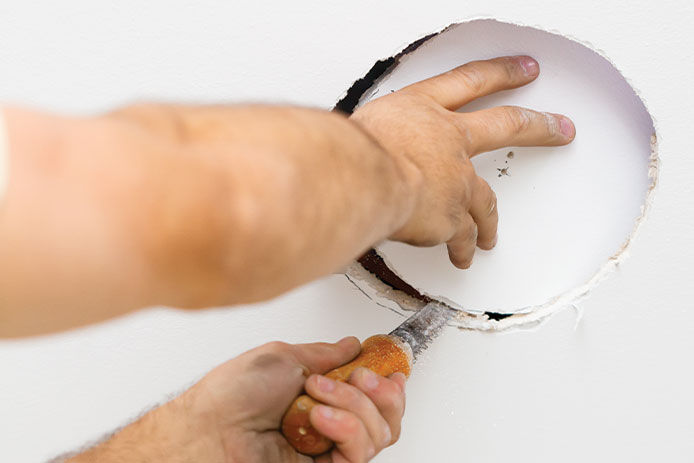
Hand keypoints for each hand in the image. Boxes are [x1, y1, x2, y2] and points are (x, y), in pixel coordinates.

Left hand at [179, 337, 405, 462]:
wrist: (209, 427)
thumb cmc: (234, 393)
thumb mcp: (286, 357)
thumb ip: (327, 354)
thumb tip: (353, 345)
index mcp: (323, 393)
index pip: (374, 396)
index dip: (390, 386)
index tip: (392, 372)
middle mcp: (330, 421)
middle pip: (386, 419)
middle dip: (382, 394)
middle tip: (361, 378)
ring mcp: (326, 447)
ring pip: (378, 434)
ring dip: (354, 406)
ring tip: (317, 396)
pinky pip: (357, 454)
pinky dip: (346, 428)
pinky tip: (320, 416)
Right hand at [351, 55, 575, 268]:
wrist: (361, 179)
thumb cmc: (352, 151)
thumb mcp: (365, 127)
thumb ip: (382, 138)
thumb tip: (374, 150)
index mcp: (424, 109)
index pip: (469, 81)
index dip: (500, 73)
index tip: (524, 70)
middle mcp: (450, 140)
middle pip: (507, 125)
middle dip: (539, 127)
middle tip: (560, 128)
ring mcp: (457, 180)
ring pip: (486, 202)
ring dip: (490, 221)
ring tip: (491, 236)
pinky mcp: (453, 218)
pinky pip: (461, 238)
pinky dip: (461, 250)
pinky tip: (462, 257)